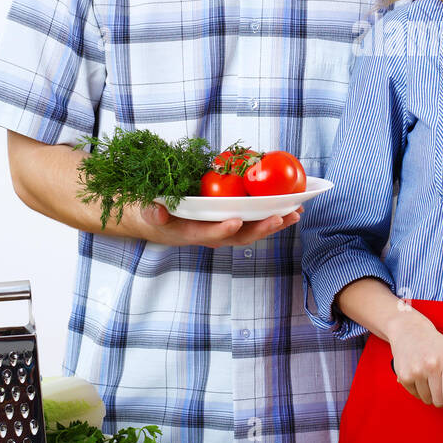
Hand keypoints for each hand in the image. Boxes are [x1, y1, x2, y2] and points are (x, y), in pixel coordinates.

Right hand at [137, 204, 302, 246]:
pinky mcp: (232, 221)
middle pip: (239, 236)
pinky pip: (254, 221)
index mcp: (191, 233)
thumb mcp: (147, 213)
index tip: (235, 221)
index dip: (222, 230)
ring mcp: (223, 229)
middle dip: (261, 228)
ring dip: (274, 223)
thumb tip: (156, 212)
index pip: (209, 234)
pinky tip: (290, 207)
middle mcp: (212, 234)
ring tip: (295, 213)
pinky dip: (272, 215)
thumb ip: (151, 212)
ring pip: (252, 230)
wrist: (158, 221)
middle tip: (280, 217)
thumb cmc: (154, 214)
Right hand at [385, 312, 442, 411]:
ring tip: (431, 379)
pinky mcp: (404, 376)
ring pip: (427, 400)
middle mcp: (431, 365)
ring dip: (431, 395)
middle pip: (440, 401)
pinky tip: (421, 378)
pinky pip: (416, 396)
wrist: (411, 332)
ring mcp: (415, 371)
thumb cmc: (438, 345)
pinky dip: (420, 391)